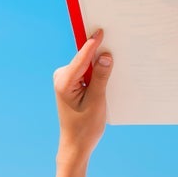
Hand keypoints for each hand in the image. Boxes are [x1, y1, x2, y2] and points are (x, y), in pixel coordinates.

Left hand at [53, 29, 112, 157]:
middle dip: (98, 52)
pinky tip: (109, 72)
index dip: (92, 44)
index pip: (81, 58)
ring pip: (86, 65)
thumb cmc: (85, 126)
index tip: (101, 31)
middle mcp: (62, 78)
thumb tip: (106, 56)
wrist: (76, 144)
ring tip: (116, 58)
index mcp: (64, 82)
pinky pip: (86, 71)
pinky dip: (97, 71)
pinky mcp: (72, 84)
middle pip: (84, 59)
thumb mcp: (97, 101)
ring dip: (99, 63)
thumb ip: (101, 77)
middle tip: (114, 42)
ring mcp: (66, 80)